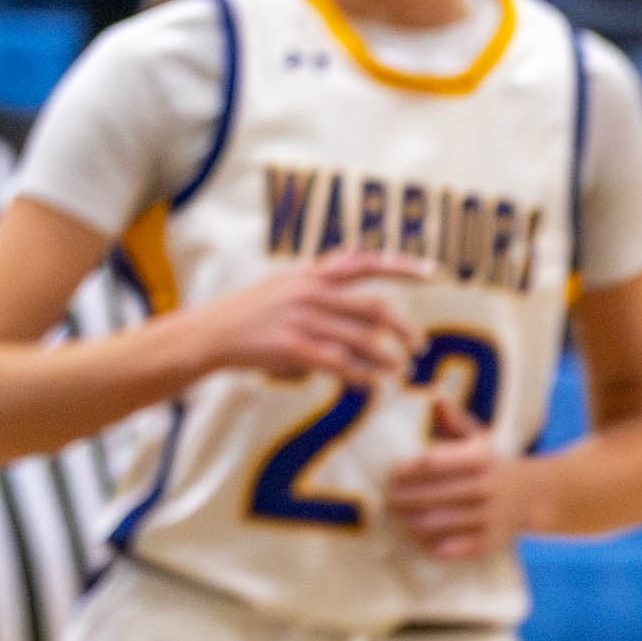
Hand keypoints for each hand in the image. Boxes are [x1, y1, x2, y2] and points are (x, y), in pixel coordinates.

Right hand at [189, 251, 424, 386]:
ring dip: (385, 357)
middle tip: (420, 347)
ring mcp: (301, 319)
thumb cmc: (250, 311)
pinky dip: (358, 374)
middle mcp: (311, 292)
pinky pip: (336, 362)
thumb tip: (356, 255)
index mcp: (313, 275)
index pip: (366, 263)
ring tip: (399, 370)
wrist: (206, 335)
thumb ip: (321, 272)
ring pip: (360, 339)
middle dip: (403, 329)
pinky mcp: (290, 347)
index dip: (403, 266)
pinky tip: (369, 385)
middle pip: (374, 309)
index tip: (435, 273)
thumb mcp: (286, 282)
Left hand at [381, 393, 521, 562]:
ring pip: (440, 523)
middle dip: (403, 499)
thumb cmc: (495, 463)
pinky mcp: (492, 540)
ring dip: (411, 522)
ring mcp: (490, 516)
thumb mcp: (480, 438)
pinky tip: (419, 539)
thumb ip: (454, 419)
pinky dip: (434, 545)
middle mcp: (487, 486)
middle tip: (386, 500)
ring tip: (396, 519)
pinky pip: (455, 548)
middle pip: (432, 496)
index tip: (388, 472)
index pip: (433, 464)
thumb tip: (434, 393)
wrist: (537, 494)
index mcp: (481, 458)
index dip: (406, 469)